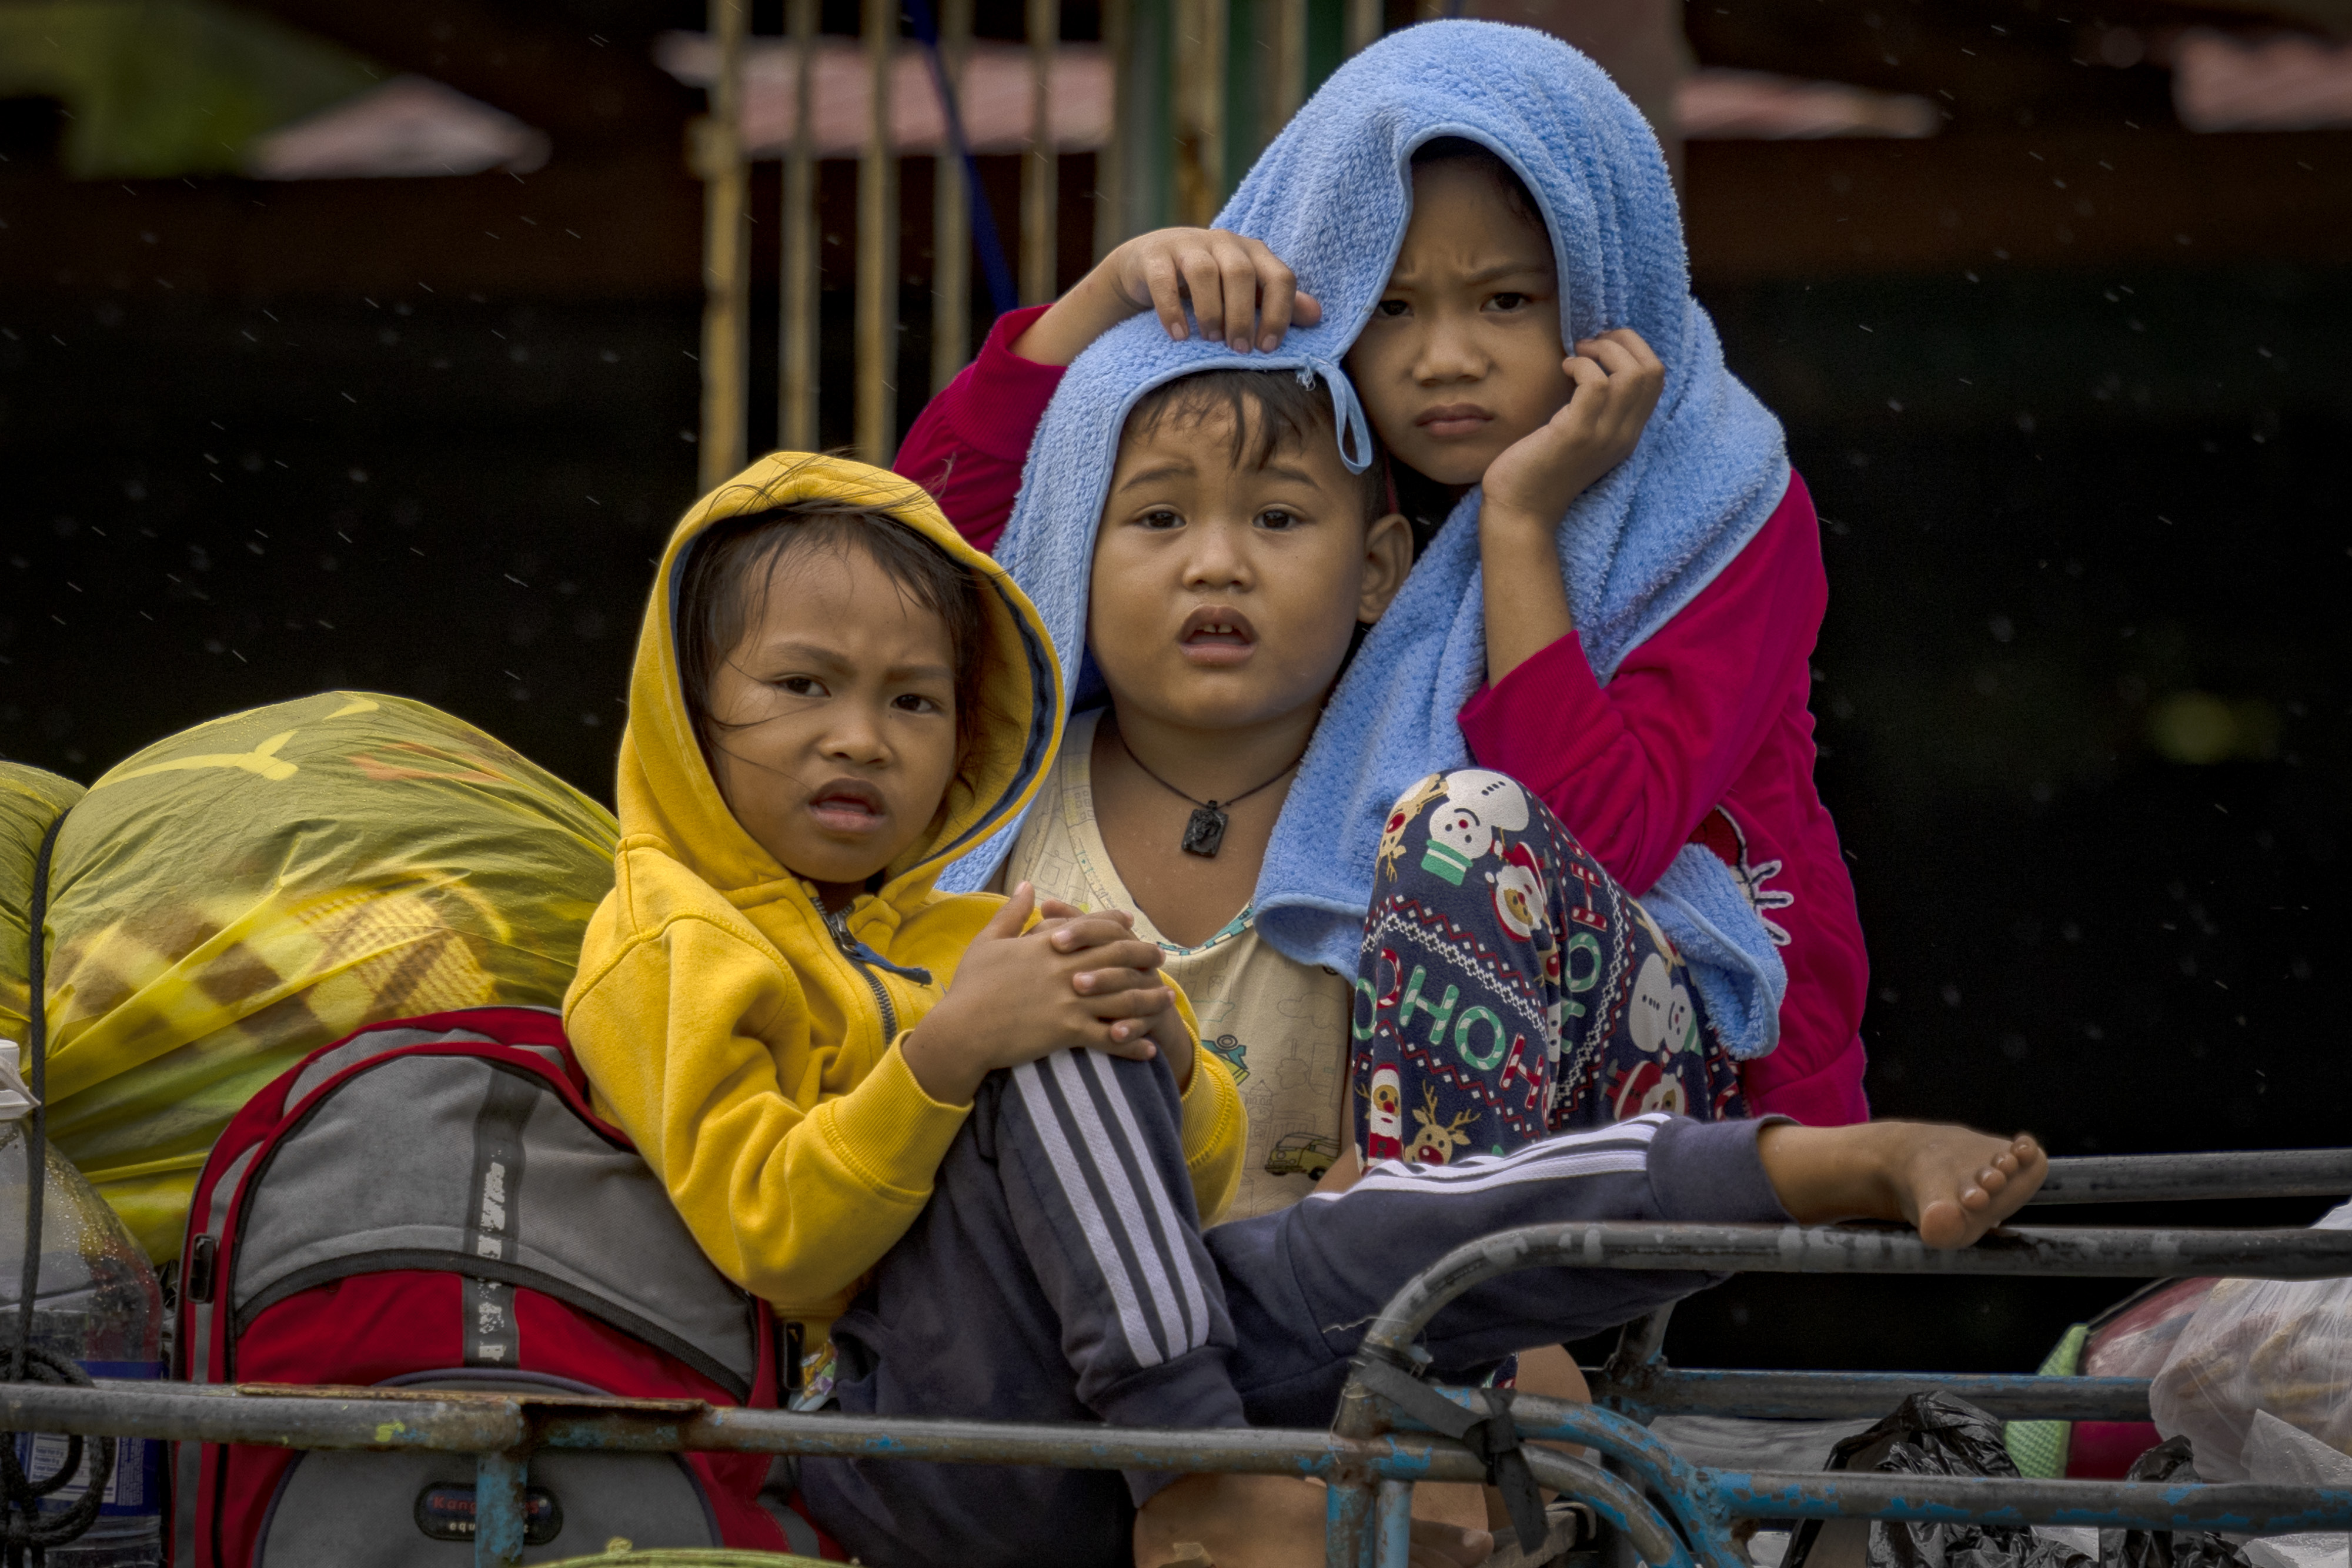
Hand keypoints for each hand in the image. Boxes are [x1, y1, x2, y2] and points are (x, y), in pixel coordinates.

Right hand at [902, 883, 1180, 1104]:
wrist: (961, 1031)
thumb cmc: (970, 988)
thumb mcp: (988, 942)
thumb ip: (1011, 913)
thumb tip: (1028, 885)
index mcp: (1048, 945)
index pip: (1092, 928)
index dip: (1116, 925)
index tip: (1132, 924)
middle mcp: (1065, 969)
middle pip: (1118, 959)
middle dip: (1144, 958)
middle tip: (1162, 960)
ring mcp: (1069, 1000)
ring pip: (1122, 998)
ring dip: (1149, 1000)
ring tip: (1167, 1002)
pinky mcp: (1067, 1030)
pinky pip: (1110, 1038)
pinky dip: (1132, 1044)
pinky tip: (1148, 1049)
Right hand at [1011, 228, 1321, 364]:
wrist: (1148, 264)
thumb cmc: (1208, 284)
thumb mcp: (1245, 292)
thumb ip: (1278, 303)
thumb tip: (1317, 316)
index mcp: (1253, 252)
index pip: (1279, 276)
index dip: (1280, 312)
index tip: (1268, 347)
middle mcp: (1223, 242)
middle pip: (1241, 273)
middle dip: (1243, 315)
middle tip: (1239, 349)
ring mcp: (1186, 244)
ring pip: (1204, 272)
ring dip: (1211, 310)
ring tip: (1211, 340)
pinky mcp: (1154, 255)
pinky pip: (1164, 279)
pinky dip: (1172, 308)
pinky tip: (1179, 336)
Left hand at [1478, 329, 1663, 536]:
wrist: (1520, 512)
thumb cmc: (1540, 469)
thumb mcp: (1580, 437)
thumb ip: (1595, 409)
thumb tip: (1591, 362)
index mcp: (1628, 434)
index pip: (1656, 379)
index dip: (1633, 350)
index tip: (1600, 348)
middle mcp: (1624, 435)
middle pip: (1651, 371)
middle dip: (1622, 342)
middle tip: (1588, 346)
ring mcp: (1603, 435)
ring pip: (1631, 374)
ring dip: (1602, 351)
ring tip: (1576, 357)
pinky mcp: (1576, 434)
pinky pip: (1595, 384)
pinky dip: (1580, 365)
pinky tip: (1563, 370)